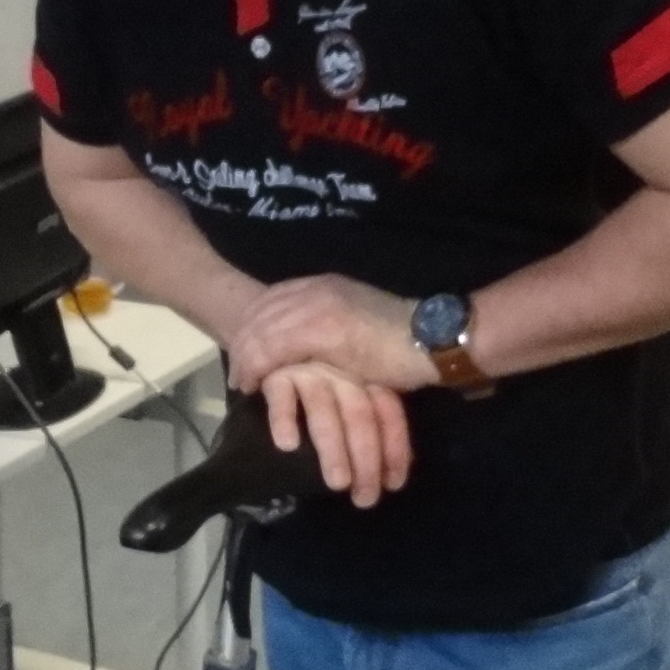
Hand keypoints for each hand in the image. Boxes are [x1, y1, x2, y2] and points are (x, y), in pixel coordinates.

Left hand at [228, 274, 438, 395]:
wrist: (433, 338)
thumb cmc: (401, 339)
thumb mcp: (357, 323)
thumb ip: (329, 326)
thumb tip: (308, 343)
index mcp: (324, 284)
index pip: (272, 299)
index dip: (253, 324)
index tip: (243, 349)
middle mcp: (316, 289)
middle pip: (261, 312)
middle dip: (242, 342)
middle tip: (237, 373)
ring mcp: (318, 307)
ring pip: (262, 330)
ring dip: (246, 358)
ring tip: (241, 383)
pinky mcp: (322, 331)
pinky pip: (275, 348)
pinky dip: (258, 367)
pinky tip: (252, 384)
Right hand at [259, 363, 413, 508]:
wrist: (264, 333)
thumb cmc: (311, 375)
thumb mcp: (343, 392)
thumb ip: (365, 422)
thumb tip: (392, 469)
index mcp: (364, 377)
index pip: (387, 411)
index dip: (394, 448)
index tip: (393, 484)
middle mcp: (340, 372)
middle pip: (359, 415)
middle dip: (365, 458)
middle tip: (365, 498)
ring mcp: (307, 371)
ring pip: (325, 410)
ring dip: (333, 447)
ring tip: (337, 483)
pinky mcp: (274, 373)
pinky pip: (281, 395)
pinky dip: (284, 418)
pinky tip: (287, 445)